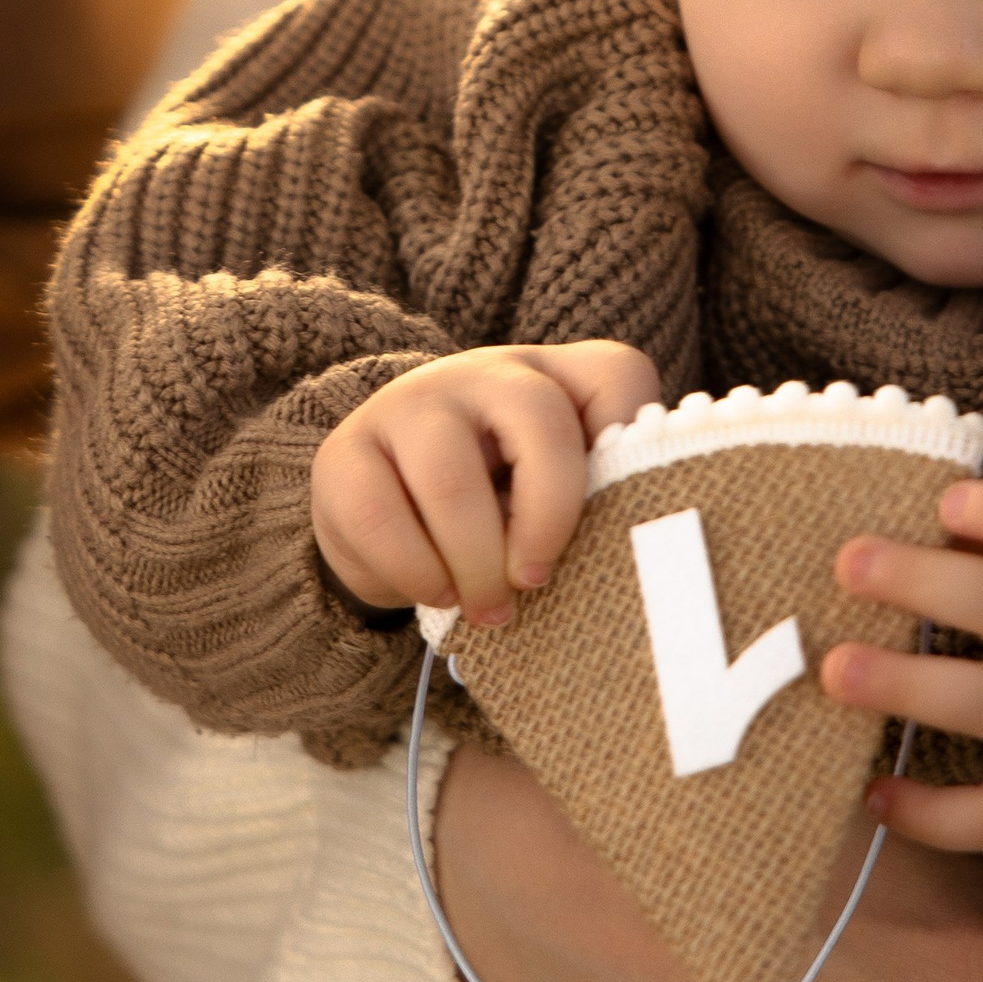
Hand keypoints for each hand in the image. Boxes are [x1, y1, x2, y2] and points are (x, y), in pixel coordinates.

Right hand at [309, 340, 658, 625]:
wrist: (389, 516)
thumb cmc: (500, 510)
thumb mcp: (555, 498)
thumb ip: (599, 501)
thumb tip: (637, 552)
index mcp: (555, 376)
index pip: (615, 379)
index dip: (631, 453)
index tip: (619, 525)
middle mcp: (484, 372)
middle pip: (537, 424)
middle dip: (546, 521)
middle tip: (536, 582)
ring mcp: (409, 405)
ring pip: (451, 481)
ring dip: (477, 564)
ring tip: (488, 609)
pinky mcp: (345, 453)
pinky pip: (382, 519)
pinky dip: (419, 573)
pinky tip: (437, 593)